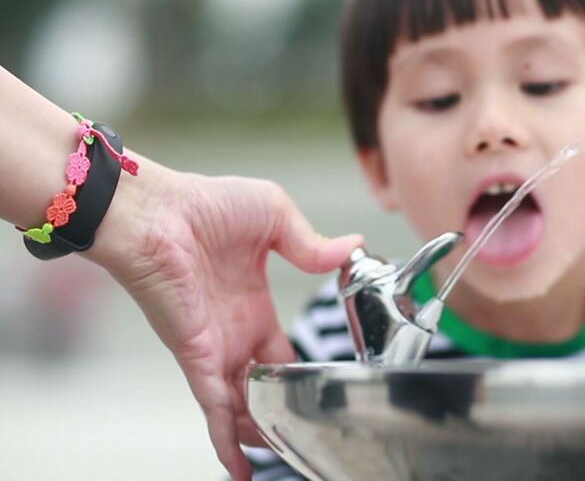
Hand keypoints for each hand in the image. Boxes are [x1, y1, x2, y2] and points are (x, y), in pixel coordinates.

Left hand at [86, 154, 360, 479]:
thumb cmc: (205, 204)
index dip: (295, 375)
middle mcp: (233, 331)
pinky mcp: (197, 355)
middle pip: (259, 388)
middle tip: (299, 439)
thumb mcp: (276, 217)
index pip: (278, 351)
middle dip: (275, 414)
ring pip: (239, 406)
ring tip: (281, 458)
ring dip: (257, 433)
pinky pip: (214, 406)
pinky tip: (242, 466)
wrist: (157, 211)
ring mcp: (214, 347)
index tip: (314, 393)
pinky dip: (226, 438)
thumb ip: (313, 245)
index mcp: (252, 303)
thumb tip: (353, 249)